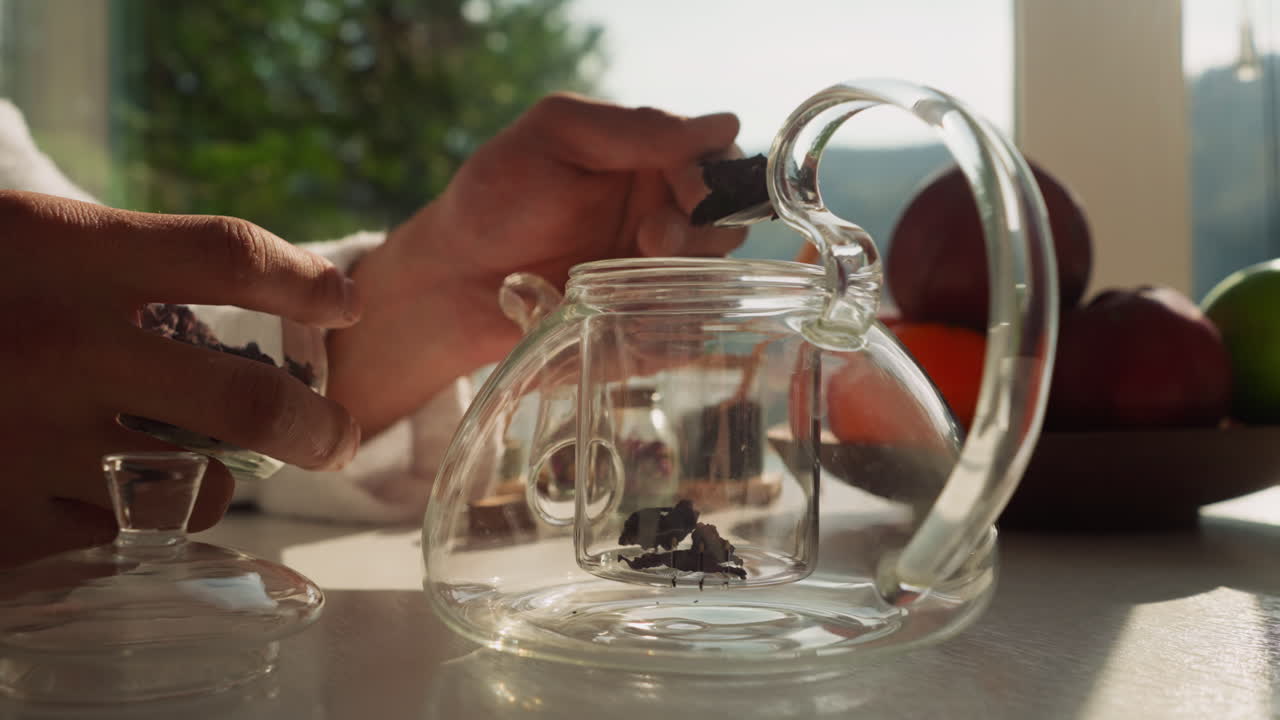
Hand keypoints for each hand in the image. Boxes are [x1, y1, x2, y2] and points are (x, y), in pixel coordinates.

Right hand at [0, 191, 363, 567]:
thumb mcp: (27, 238)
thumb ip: (126, 261)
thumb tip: (254, 289)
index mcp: (68, 255)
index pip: (229, 254)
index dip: (306, 281)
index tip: (340, 302)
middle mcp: (61, 349)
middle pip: (247, 403)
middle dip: (317, 429)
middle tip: (338, 436)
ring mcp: (31, 444)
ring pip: (190, 489)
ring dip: (214, 482)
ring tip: (202, 468)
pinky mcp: (3, 524)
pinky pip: (113, 537)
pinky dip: (124, 519)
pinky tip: (101, 494)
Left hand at [326, 93, 745, 435]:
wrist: (451, 282)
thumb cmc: (494, 197)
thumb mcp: (556, 135)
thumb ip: (633, 127)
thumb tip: (725, 122)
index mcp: (651, 163)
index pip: (720, 161)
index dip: (716, 177)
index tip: (690, 193)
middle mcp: (664, 219)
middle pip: (727, 226)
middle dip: (701, 232)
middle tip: (651, 239)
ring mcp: (654, 278)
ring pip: (713, 282)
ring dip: (684, 281)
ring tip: (628, 277)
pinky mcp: (642, 330)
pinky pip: (681, 338)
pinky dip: (665, 333)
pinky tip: (624, 323)